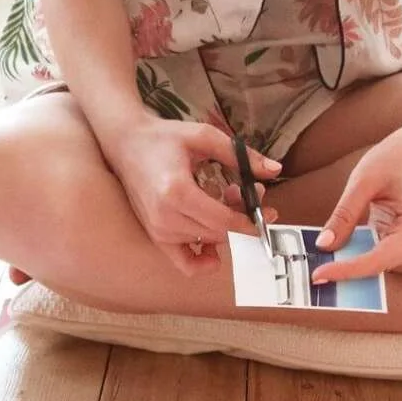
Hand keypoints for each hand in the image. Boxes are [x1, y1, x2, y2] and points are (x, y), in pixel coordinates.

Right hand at [109, 117, 280, 275]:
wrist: (126, 144)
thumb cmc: (164, 138)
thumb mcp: (204, 137)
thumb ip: (241, 155)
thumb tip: (275, 170)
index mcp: (176, 191)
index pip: (223, 221)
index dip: (250, 222)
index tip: (268, 213)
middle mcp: (165, 217)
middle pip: (218, 234)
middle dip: (240, 220)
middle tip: (245, 195)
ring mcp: (158, 231)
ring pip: (207, 244)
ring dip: (224, 229)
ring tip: (223, 200)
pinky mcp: (156, 237)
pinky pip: (185, 263)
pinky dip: (203, 260)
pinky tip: (214, 248)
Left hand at [310, 128, 401, 282]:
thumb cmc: (398, 157)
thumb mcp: (364, 181)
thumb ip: (344, 215)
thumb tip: (323, 245)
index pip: (375, 261)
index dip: (345, 270)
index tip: (317, 275)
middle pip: (374, 268)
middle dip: (343, 273)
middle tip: (310, 277)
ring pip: (371, 266)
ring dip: (345, 266)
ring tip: (315, 268)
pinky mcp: (397, 242)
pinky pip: (371, 255)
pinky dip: (351, 255)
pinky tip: (329, 256)